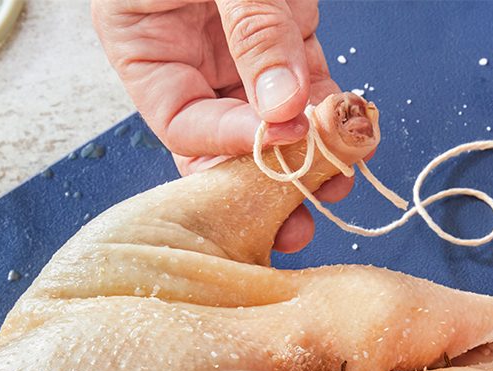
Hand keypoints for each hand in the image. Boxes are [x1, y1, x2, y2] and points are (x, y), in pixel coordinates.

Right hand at [92, 0, 349, 251]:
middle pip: (226, 138)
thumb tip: (282, 103)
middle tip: (294, 219)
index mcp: (141, 43)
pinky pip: (309, 79)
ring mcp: (239, 46)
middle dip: (265, 177)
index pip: (181, 123)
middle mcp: (188, 54)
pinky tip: (351, 130)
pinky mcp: (285, 28)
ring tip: (338, 179)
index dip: (226, 142)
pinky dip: (332, 107)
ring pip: (274, 116)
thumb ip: (251, 30)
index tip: (273, 141)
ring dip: (309, 151)